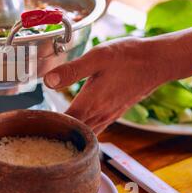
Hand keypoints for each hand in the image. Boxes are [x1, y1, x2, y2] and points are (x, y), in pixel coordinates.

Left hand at [44, 37, 171, 134]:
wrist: (158, 61)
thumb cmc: (127, 57)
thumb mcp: (97, 57)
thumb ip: (72, 70)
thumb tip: (47, 81)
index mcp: (91, 103)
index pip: (64, 124)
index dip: (48, 126)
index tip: (34, 125)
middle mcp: (99, 114)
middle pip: (74, 134)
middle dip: (57, 133)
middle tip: (38, 131)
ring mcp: (109, 115)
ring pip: (86, 135)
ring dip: (71, 135)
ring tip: (53, 132)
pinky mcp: (115, 112)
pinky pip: (96, 129)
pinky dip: (84, 132)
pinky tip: (77, 125)